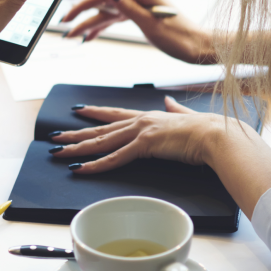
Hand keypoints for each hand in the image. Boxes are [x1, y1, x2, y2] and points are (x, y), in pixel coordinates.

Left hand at [49, 96, 227, 172]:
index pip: (115, 114)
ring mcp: (141, 131)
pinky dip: (95, 164)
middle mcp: (140, 120)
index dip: (95, 112)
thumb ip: (174, 110)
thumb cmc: (205, 131)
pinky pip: (115, 158)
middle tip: (54, 137)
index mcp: (148, 115)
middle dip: (75, 133)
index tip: (78, 111)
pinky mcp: (144, 145)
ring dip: (77, 148)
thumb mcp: (185, 117)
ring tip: (58, 153)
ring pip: (101, 142)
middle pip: (100, 128)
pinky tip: (80, 168)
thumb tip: (168, 102)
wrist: (216, 136)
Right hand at [62, 0, 214, 62]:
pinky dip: (102, 26)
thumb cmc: (180, 38)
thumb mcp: (151, 24)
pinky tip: (88, 36)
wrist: (199, 47)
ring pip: (107, 10)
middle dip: (82, 9)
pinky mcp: (140, 15)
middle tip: (65, 22)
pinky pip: (116, 18)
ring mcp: (139, 4)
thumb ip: (128, 6)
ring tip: (71, 34)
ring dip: (89, 21)